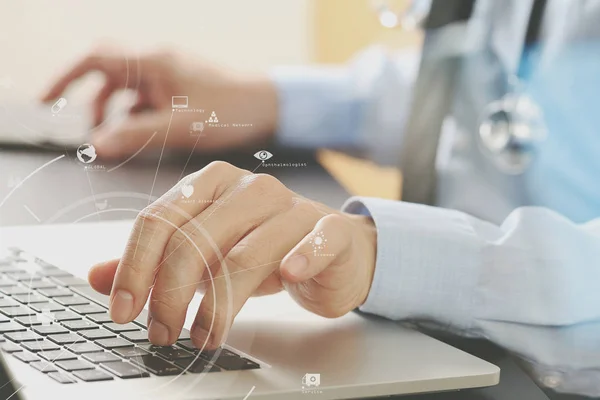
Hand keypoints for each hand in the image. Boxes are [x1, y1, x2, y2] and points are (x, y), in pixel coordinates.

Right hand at [41, 47, 277, 157]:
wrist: (270, 104)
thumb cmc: (231, 109)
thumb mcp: (179, 126)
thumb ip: (137, 135)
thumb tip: (98, 143)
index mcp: (152, 62)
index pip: (95, 58)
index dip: (66, 77)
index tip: (48, 100)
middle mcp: (157, 61)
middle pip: (107, 72)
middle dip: (91, 98)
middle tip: (83, 127)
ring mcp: (169, 72)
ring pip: (127, 86)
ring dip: (114, 109)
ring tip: (111, 136)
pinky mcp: (180, 85)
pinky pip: (146, 94)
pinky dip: (136, 112)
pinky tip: (140, 132)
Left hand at [88, 161, 376, 348]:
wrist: (334, 250)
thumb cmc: (265, 248)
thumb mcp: (206, 252)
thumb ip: (154, 262)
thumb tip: (97, 276)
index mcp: (212, 184)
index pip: (160, 220)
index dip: (134, 268)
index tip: (124, 311)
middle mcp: (250, 188)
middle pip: (195, 238)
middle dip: (170, 294)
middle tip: (162, 332)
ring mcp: (293, 207)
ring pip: (246, 254)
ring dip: (219, 304)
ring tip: (205, 336)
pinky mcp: (331, 229)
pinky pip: (316, 240)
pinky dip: (301, 257)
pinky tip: (286, 277)